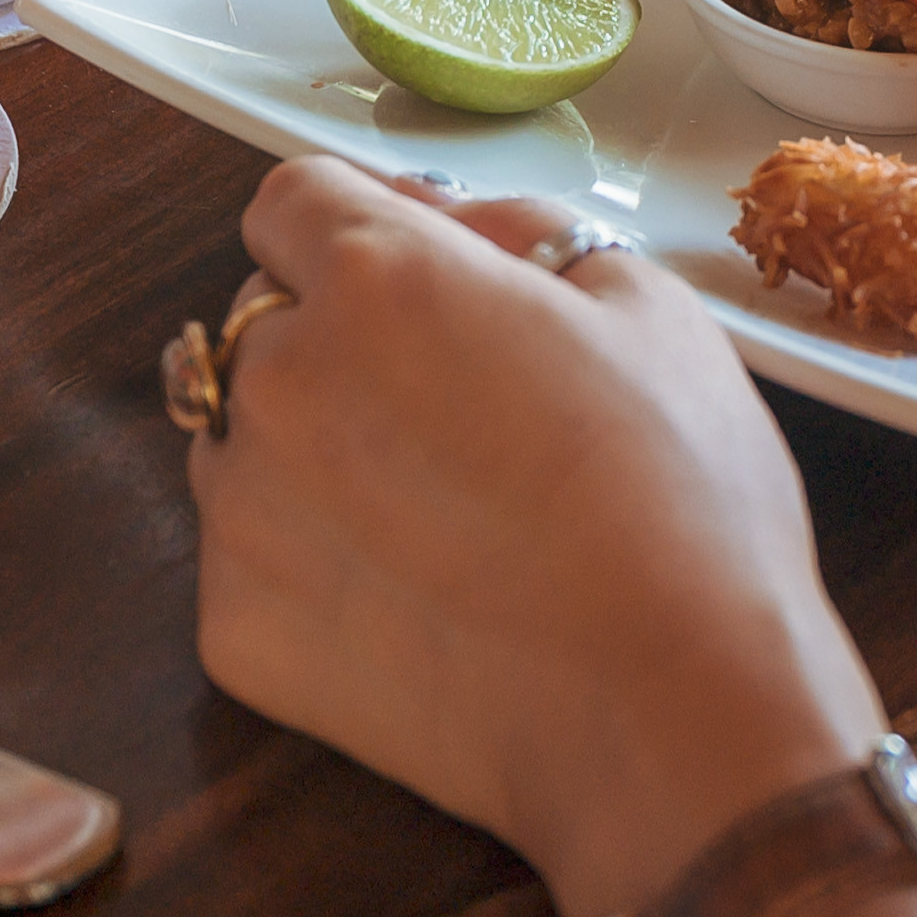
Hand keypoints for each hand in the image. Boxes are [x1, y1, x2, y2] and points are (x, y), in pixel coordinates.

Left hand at [188, 156, 886, 916]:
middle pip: (266, 320)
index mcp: (376, 276)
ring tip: (437, 507)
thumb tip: (468, 229)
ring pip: (244, 439)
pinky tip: (418, 593)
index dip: (357, 226)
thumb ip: (528, 235)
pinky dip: (311, 561)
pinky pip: (250, 557)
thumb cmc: (682, 500)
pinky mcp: (234, 631)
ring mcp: (243, 511)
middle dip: (341, 336)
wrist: (671, 716)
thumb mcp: (649, 306)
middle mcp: (281, 379)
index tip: (413, 269)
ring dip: (312, 447)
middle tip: (453, 399)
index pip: (291, 200)